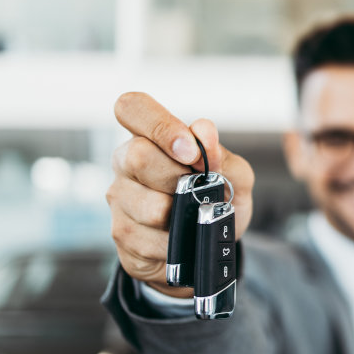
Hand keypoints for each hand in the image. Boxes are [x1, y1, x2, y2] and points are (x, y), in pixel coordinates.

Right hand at [106, 92, 253, 297]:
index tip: (190, 151)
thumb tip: (204, 137)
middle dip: (180, 178)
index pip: (132, 108)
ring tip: (191, 215)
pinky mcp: (122, 233)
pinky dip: (178, 242)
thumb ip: (223, 154)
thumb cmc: (214, 200)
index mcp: (150, 136)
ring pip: (149, 206)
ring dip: (182, 215)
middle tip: (198, 190)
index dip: (160, 125)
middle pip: (138, 156)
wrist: (206, 246)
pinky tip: (181, 237)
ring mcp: (120, 198)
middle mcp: (126, 161)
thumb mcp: (234, 176)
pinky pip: (152, 240)